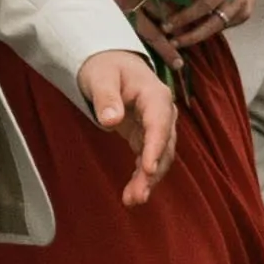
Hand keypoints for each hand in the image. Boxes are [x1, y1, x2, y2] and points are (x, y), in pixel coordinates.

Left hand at [76, 49, 181, 203]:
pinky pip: (149, 159)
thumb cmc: (105, 66)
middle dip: (151, 172)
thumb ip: (105, 97)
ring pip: (159, 157)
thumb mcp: (100, 77)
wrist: (110, 63)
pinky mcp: (147, 135)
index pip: (159, 124)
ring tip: (133, 201)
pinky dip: (142, 176)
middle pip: (162, 146)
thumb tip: (111, 120)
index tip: (148, 169)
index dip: (155, 147)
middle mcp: (162, 112)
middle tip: (137, 196)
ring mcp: (157, 125)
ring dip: (148, 180)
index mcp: (155, 95)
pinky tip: (132, 193)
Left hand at [132, 0, 251, 56]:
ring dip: (199, 35)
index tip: (165, 25)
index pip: (205, 3)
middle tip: (171, 42)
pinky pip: (225, 25)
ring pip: (220, 27)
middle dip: (191, 34)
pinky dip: (209, 29)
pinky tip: (193, 32)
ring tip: (178, 41)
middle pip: (215, 21)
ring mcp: (245, 5)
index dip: (185, 16)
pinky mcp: (246, 13)